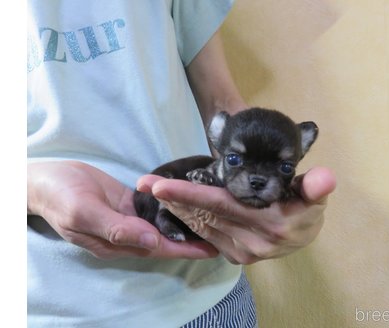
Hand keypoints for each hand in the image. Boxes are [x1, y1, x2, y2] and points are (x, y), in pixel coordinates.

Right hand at [27, 161, 217, 259]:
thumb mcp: (84, 212)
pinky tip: (189, 201)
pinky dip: (171, 206)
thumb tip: (150, 242)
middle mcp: (127, 234)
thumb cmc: (60, 197)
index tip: (212, 248)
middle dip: (192, 237)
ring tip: (212, 216)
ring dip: (185, 222)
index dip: (186, 249)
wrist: (45, 179)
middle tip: (222, 230)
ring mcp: (128, 218)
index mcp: (117, 242)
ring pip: (163, 224)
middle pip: (166, 239)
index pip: (159, 249)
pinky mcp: (129, 203)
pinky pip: (154, 208)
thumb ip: (116, 228)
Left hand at [137, 167, 335, 263]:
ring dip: (176, 210)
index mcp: (268, 223)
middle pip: (203, 216)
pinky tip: (175, 210)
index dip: (189, 193)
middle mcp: (251, 242)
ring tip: (155, 192)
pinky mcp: (236, 257)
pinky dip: (188, 222)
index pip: (220, 204)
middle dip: (172, 199)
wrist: (306, 234)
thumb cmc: (306, 207)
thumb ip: (317, 186)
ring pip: (201, 227)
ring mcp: (242, 252)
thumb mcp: (315, 194)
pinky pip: (206, 237)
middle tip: (144, 183)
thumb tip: (325, 178)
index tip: (159, 184)